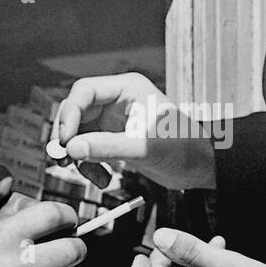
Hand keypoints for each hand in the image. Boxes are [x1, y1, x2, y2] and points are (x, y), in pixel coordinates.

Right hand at [55, 73, 216, 190]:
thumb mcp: (145, 148)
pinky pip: (89, 149)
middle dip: (68, 137)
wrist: (202, 167)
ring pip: (78, 133)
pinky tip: (102, 178)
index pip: (84, 91)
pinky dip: (89, 165)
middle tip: (63, 160)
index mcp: (127, 89)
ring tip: (89, 174)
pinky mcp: (114, 140)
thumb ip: (108, 147)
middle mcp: (117, 101)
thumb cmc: (185, 147)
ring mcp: (113, 121)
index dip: (69, 114)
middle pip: (75, 112)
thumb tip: (73, 148)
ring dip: (78, 156)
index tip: (65, 141)